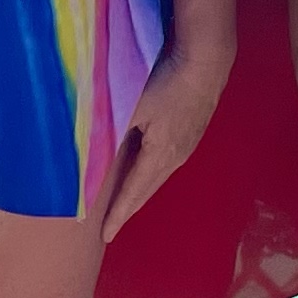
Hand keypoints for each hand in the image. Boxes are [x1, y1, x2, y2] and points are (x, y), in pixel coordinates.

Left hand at [97, 36, 234, 240]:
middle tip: (112, 226)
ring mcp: (187, 146)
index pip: (133, 192)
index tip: (106, 236)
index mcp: (159, 155)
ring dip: (140, 192)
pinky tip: (144, 169)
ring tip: (124, 204)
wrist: (206, 61)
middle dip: (128, 209)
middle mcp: (175, 157)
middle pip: (147, 190)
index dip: (118, 214)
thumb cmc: (168, 81)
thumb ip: (112, 128)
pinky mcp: (192, 133)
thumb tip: (91, 151)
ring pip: (158, 176)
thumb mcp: (134, 105)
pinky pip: (166, 163)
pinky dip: (150, 174)